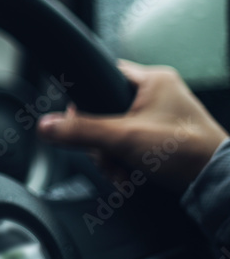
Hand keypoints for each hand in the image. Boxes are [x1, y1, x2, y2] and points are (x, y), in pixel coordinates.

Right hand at [37, 60, 228, 190]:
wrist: (218, 184)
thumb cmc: (187, 152)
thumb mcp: (124, 138)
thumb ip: (81, 131)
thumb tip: (47, 125)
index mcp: (153, 79)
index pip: (103, 74)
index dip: (86, 99)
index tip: (79, 120)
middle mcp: (159, 94)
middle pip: (106, 111)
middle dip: (102, 142)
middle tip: (108, 156)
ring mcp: (163, 117)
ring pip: (117, 132)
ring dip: (113, 157)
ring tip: (122, 173)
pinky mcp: (165, 140)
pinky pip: (132, 146)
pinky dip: (127, 163)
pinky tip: (130, 177)